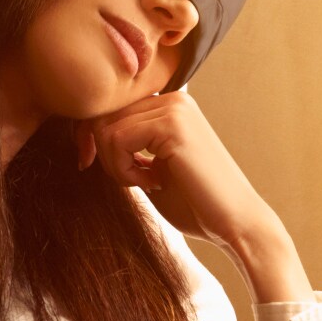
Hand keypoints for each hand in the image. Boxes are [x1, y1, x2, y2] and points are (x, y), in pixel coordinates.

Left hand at [74, 91, 277, 251]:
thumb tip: (85, 132)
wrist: (236, 222)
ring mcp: (174, 108)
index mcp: (170, 104)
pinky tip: (151, 183)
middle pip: (104, 115)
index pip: (111, 109)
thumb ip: (128, 147)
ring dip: (115, 165)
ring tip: (144, 183)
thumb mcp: (151, 167)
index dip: (94, 139)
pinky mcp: (172, 125)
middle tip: (131, 181)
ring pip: (106, 128)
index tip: (98, 166)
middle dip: (103, 153)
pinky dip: (123, 169)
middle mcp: (173, 98)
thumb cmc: (196, 203)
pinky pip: (117, 140)